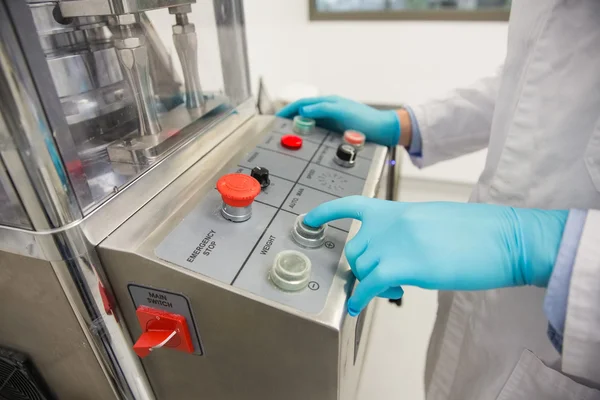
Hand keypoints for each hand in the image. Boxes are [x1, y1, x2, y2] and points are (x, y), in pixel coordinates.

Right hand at [276, 96, 400, 146]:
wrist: (383, 131)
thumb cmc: (364, 119)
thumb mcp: (341, 111)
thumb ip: (322, 109)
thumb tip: (303, 110)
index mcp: (328, 102)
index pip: (303, 103)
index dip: (289, 110)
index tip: (277, 119)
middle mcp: (329, 110)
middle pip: (305, 114)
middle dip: (291, 120)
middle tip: (279, 131)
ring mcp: (333, 121)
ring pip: (311, 124)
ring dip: (300, 130)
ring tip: (289, 139)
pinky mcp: (337, 132)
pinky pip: (319, 133)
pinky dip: (310, 137)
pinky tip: (306, 145)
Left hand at [304, 197, 567, 315]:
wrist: (505, 238)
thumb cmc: (479, 232)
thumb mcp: (433, 220)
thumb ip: (405, 230)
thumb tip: (392, 250)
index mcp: (398, 209)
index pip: (353, 205)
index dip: (326, 212)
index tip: (308, 219)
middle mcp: (391, 223)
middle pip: (355, 249)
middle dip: (362, 267)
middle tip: (384, 277)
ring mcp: (396, 242)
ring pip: (362, 268)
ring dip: (371, 282)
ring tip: (397, 285)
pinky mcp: (406, 265)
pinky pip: (368, 285)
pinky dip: (359, 299)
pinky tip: (358, 308)